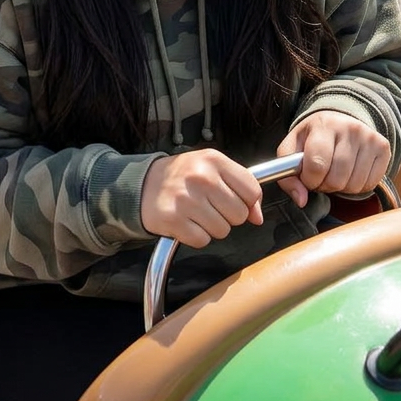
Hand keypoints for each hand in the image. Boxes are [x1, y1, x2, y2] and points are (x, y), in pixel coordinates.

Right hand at [140, 149, 262, 247]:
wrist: (143, 185)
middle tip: (209, 205)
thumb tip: (257, 217)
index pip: (252, 190)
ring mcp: (186, 199)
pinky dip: (195, 236)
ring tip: (196, 212)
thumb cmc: (183, 176)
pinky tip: (186, 221)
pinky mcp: (174, 219)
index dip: (248, 201)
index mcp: (213, 159)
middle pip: (239, 214)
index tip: (233, 199)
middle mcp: (200, 177)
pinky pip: (202, 240)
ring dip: (211, 226)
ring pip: (223, 230)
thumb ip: (240, 186)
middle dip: (227, 215)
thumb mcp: (212, 168)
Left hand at [277, 110, 390, 207]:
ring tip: (334, 173)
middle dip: (324, 185)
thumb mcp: (292, 148)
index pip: (317, 164)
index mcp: (324, 125)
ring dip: (341, 187)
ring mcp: (369, 138)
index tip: (307, 177)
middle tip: (321, 176)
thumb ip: (288, 175)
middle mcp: (350, 128)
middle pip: (337, 178)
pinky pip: (370, 184)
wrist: (339, 118)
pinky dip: (357, 186)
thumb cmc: (313, 136)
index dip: (309, 180)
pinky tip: (350, 173)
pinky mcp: (383, 148)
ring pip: (354, 185)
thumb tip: (301, 200)